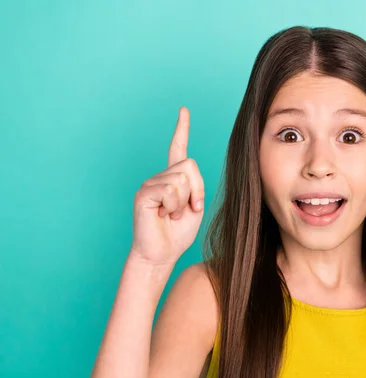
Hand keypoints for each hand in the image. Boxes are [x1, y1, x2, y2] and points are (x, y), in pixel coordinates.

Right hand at [129, 107, 204, 267]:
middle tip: (186, 210)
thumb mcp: (195, 206)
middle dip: (196, 190)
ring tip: (172, 215)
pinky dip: (174, 206)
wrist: (163, 253)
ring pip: (181, 179)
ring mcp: (150, 184)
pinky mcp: (144, 194)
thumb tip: (186, 168)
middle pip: (189, 166)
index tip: (183, 110)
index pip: (177, 148)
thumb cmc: (178, 233)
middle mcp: (160, 177)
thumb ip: (195, 185)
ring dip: (184, 202)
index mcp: (174, 178)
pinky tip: (164, 215)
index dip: (181, 129)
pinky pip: (170, 190)